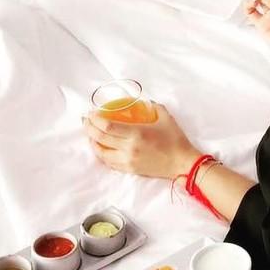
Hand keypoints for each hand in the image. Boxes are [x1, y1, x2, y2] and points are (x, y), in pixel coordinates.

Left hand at [82, 103, 200, 178]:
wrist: (182, 163)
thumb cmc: (176, 140)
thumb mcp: (165, 117)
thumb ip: (153, 106)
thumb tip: (143, 100)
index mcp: (136, 134)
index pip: (107, 127)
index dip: (95, 119)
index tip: (92, 113)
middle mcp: (129, 148)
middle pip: (100, 138)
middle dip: (89, 128)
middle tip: (86, 120)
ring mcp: (128, 161)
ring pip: (101, 152)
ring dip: (92, 142)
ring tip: (90, 134)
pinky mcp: (130, 169)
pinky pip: (109, 162)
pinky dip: (101, 154)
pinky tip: (99, 147)